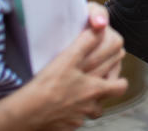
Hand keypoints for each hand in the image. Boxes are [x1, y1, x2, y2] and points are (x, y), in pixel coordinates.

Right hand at [19, 3, 127, 128]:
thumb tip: (100, 27)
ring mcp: (77, 119)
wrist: (26, 113)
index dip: (120, 79)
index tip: (115, 74)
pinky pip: (74, 120)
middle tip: (97, 81)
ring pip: (91, 112)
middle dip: (105, 89)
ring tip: (78, 93)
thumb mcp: (68, 58)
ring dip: (88, 103)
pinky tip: (62, 105)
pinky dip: (71, 113)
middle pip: (106, 100)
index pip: (121, 86)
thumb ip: (87, 42)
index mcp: (96, 90)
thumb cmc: (48, 86)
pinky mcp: (65, 128)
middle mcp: (90, 107)